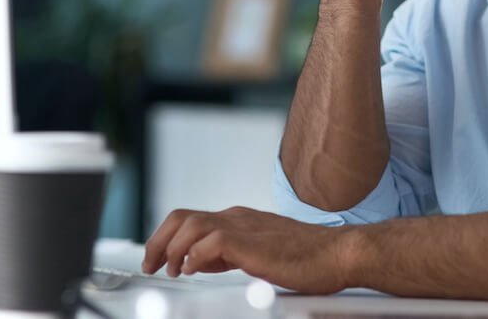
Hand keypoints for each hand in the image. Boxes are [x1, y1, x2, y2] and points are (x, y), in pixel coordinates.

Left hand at [142, 206, 351, 293]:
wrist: (337, 253)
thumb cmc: (307, 257)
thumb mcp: (258, 254)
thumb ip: (229, 254)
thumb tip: (199, 261)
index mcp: (238, 219)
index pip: (190, 219)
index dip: (166, 238)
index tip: (157, 258)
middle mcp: (236, 217)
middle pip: (181, 216)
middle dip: (157, 241)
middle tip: (150, 264)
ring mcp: (243, 226)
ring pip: (189, 225)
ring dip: (171, 249)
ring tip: (171, 270)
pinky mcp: (250, 242)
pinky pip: (208, 243)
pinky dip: (193, 257)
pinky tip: (193, 270)